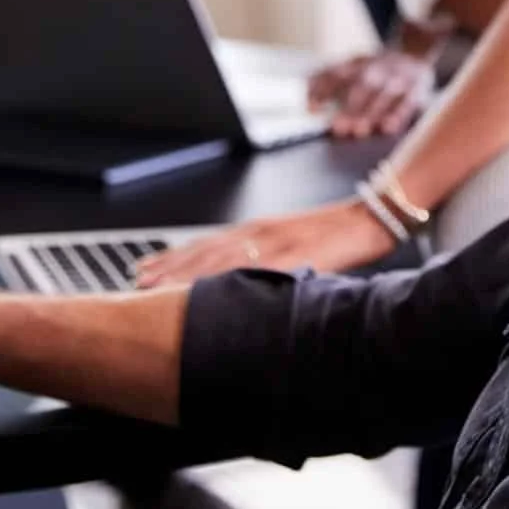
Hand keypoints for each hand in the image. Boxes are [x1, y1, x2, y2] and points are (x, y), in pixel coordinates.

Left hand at [133, 198, 392, 289]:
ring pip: (221, 260)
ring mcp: (277, 242)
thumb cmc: (337, 233)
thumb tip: (240, 284)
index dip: (172, 259)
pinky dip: (232, 280)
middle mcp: (261, 232)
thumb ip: (268, 260)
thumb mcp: (295, 245)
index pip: (205, 245)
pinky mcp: (297, 254)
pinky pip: (258, 270)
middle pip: (205, 252)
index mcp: (259, 231)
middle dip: (168, 270)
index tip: (143, 271)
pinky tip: (212, 292)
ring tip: (156, 288)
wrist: (372, 216)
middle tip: (136, 284)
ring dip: (185, 275)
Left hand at [308, 49, 435, 137]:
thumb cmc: (375, 68)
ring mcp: (397, 78)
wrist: (414, 51)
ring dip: (371, 113)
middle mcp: (377, 68)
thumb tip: (305, 98)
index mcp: (358, 63)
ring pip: (384, 95)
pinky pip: (408, 102)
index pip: (337, 73)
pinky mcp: (416, 88)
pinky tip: (388, 128)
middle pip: (362, 86)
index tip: (311, 108)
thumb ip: (328, 79)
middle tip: (338, 127)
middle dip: (350, 107)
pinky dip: (398, 115)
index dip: (323, 89)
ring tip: (358, 131)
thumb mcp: (353, 66)